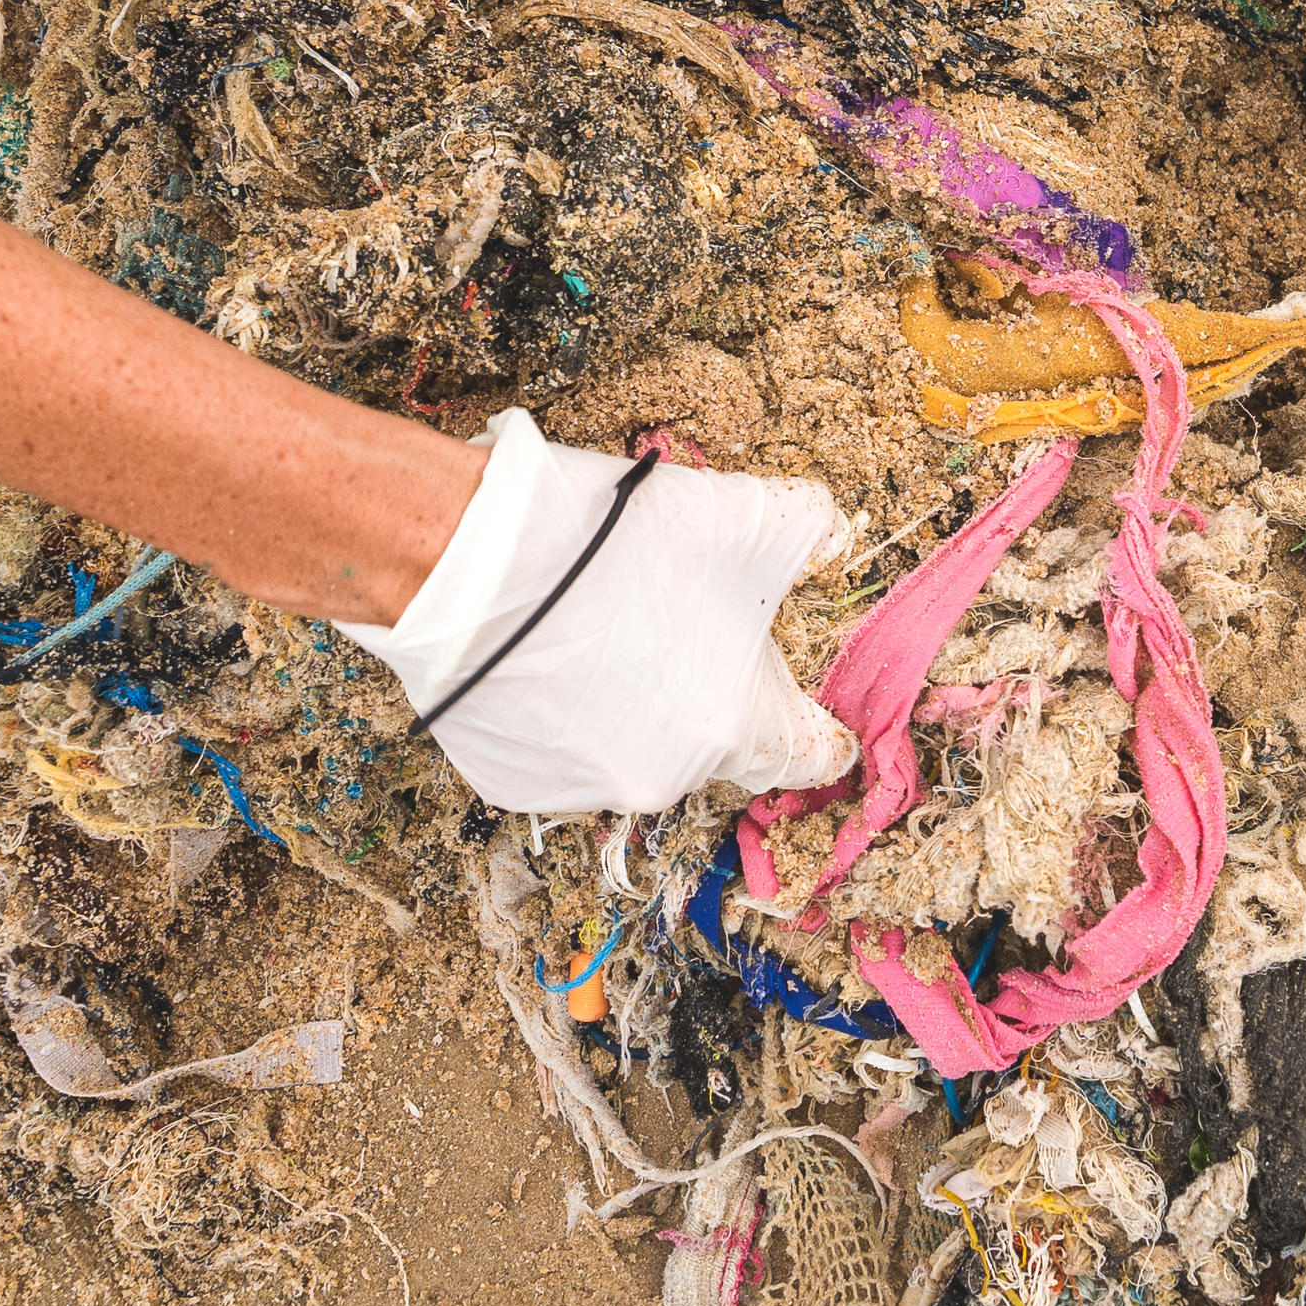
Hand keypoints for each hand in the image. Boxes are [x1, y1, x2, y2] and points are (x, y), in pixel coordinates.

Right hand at [334, 413, 858, 812]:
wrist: (468, 560)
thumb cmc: (614, 542)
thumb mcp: (747, 517)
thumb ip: (815, 533)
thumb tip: (837, 542)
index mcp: (735, 729)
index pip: (813, 757)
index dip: (823, 728)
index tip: (822, 715)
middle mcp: (665, 777)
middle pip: (719, 743)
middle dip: (716, 692)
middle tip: (688, 621)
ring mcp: (583, 788)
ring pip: (639, 747)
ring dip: (639, 702)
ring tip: (608, 624)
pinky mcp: (514, 782)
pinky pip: (564, 751)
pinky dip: (567, 712)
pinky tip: (552, 651)